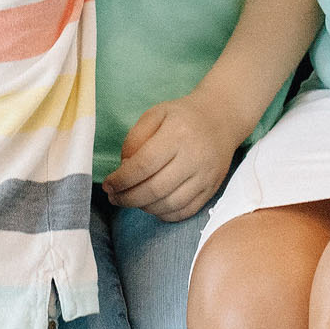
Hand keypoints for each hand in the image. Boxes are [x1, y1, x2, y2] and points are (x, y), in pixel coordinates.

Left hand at [101, 93, 243, 221]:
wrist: (221, 118)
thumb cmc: (182, 116)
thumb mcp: (155, 114)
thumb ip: (134, 139)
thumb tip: (124, 169)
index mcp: (177, 134)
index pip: (144, 165)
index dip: (122, 180)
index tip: (108, 185)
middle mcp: (194, 157)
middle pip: (155, 189)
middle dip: (129, 198)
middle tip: (114, 197)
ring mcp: (206, 176)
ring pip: (170, 204)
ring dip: (144, 208)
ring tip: (131, 200)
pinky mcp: (212, 189)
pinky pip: (185, 211)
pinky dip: (165, 214)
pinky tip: (152, 206)